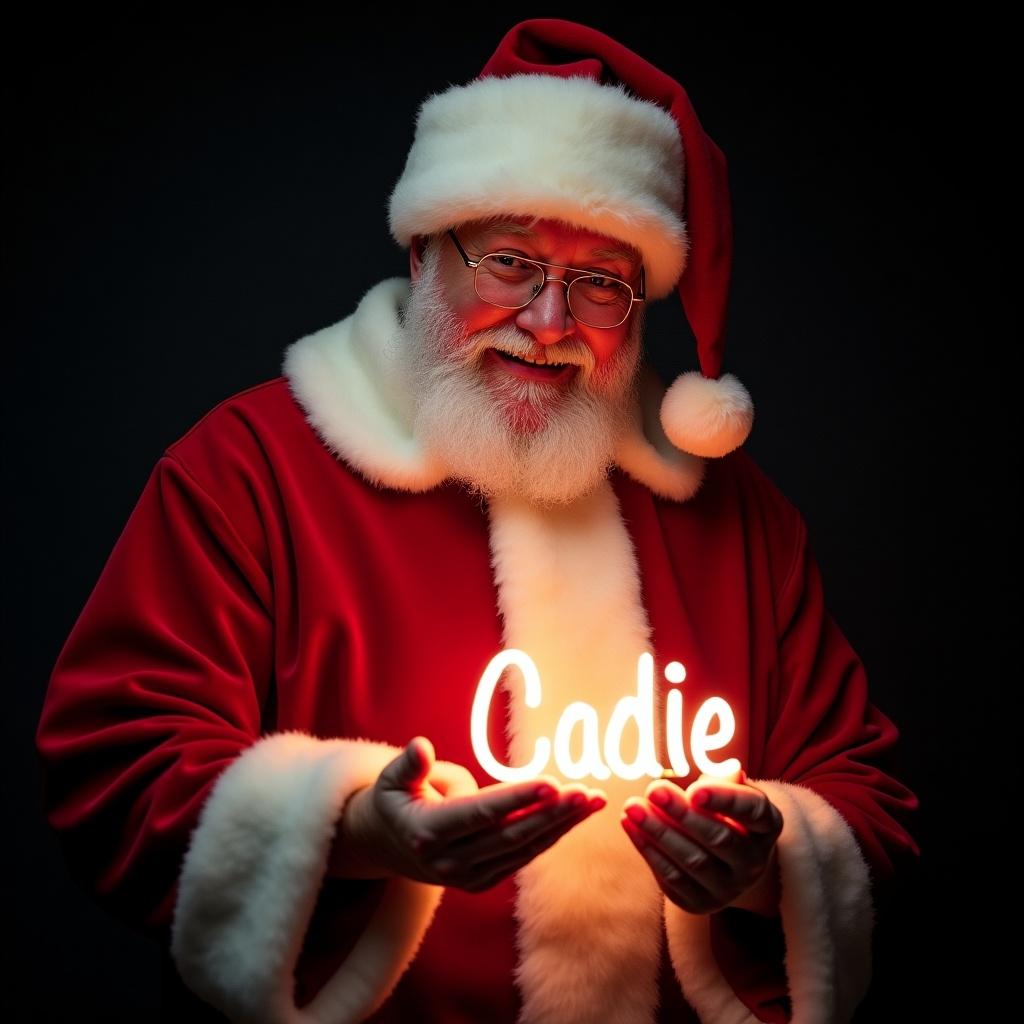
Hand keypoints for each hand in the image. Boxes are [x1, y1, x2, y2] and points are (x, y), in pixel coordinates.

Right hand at [329, 736, 605, 892]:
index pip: (480, 814)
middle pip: (511, 836)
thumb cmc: (392, 801)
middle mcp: (450, 863)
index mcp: (426, 834)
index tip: (551, 782)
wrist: (387, 845)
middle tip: (586, 792)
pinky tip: (577, 815)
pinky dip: (553, 835)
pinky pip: (524, 856)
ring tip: (594, 799)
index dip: (517, 798)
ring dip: (563, 825)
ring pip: (525, 849)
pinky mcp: (483, 882)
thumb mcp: (388, 780)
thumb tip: (421, 747)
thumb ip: (408, 765)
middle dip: (552, 813)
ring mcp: (468, 877)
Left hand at [620, 769, 782, 915]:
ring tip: (633, 807)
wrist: (722, 861)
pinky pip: (672, 877)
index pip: (754, 812)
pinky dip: (648, 849)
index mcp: (766, 827)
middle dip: (682, 814)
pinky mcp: (700, 902)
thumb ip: (725, 783)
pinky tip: (629, 825)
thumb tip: (730, 771)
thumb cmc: (724, 814)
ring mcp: (729, 887)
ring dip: (659, 832)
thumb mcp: (729, 794)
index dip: (726, 800)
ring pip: (693, 861)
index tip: (695, 790)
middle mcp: (754, 862)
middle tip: (654, 790)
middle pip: (719, 838)